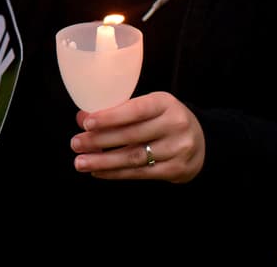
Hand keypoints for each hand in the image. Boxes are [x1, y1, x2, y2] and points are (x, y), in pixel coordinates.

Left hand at [69, 91, 205, 182]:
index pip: (136, 109)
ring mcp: (178, 149)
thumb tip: (81, 118)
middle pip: (131, 135)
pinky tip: (98, 172)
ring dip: (103, 161)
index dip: (110, 117)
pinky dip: (116, 173)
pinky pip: (140, 173)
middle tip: (75, 144)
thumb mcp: (146, 107)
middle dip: (99, 140)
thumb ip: (116, 111)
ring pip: (134, 157)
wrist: (201, 140)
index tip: (86, 123)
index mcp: (165, 103)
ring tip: (81, 162)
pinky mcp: (176, 170)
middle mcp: (175, 125)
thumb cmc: (163, 119)